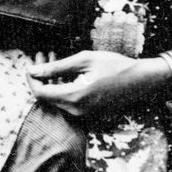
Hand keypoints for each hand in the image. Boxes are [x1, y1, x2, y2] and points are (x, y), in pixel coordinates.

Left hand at [26, 51, 170, 118]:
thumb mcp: (84, 60)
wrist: (141, 81)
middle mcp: (76, 111)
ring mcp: (83, 115)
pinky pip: (68, 102)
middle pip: (47, 97)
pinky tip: (64, 71)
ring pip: (57, 99)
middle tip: (42, 56)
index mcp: (74, 97)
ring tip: (52, 58)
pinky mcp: (88, 115)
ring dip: (51, 81)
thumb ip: (56, 67)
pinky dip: (62, 87)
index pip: (40, 93)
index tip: (30, 63)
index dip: (31, 79)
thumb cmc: (115, 66)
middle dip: (41, 77)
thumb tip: (33, 70)